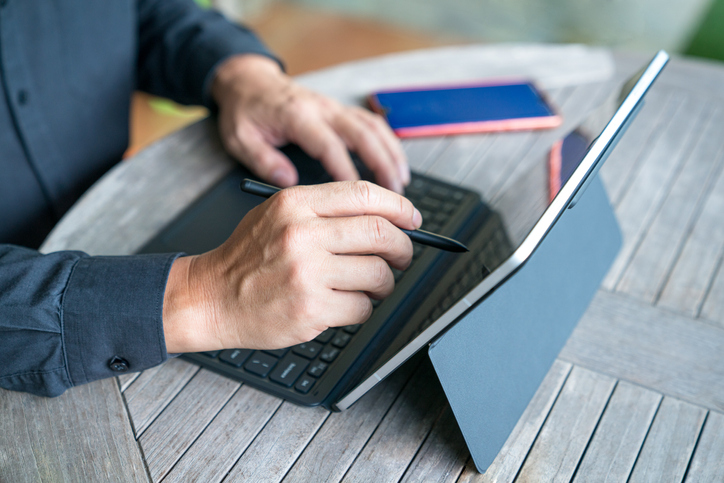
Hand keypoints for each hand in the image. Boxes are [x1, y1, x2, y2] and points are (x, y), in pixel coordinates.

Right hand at [162, 181, 422, 352]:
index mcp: (296, 203)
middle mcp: (302, 233)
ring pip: (378, 273)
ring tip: (370, 286)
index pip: (365, 195)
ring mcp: (306, 272)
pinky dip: (363, 308)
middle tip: (401, 257)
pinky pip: (363, 307)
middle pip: (381, 233)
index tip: (413, 219)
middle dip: (402, 248)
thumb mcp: (277, 215)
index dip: (399, 207)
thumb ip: (325, 210)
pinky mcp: (311, 308)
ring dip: (383, 283)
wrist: (211, 297)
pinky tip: (345, 303)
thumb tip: (385, 217)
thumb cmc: (248, 258)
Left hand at [211, 54, 409, 192]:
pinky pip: (372, 123)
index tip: (356, 197)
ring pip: (373, 127)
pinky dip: (388, 143)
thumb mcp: (240, 138)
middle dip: (382, 164)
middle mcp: (322, 109)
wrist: (248, 81)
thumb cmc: (244, 111)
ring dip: (391, 154)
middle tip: (394, 194)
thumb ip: (262, 160)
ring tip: (402, 183)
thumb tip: (287, 181)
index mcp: (297, 116)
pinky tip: (397, 163)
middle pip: (362, 134)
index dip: (345, 170)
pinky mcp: (340, 110)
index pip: (328, 144)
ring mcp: (334, 107)